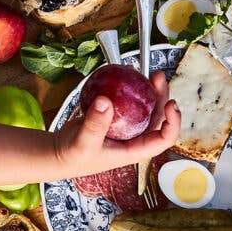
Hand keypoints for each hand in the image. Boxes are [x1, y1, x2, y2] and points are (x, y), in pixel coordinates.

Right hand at [53, 70, 179, 176]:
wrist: (59, 153)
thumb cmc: (73, 157)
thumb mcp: (83, 143)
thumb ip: (94, 125)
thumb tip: (105, 101)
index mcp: (135, 149)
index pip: (163, 139)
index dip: (172, 123)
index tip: (171, 105)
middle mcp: (134, 138)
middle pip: (158, 118)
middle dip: (162, 97)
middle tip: (157, 77)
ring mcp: (126, 127)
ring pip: (145, 108)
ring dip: (149, 91)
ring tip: (148, 73)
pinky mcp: (116, 117)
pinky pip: (127, 101)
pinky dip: (129, 88)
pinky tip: (128, 74)